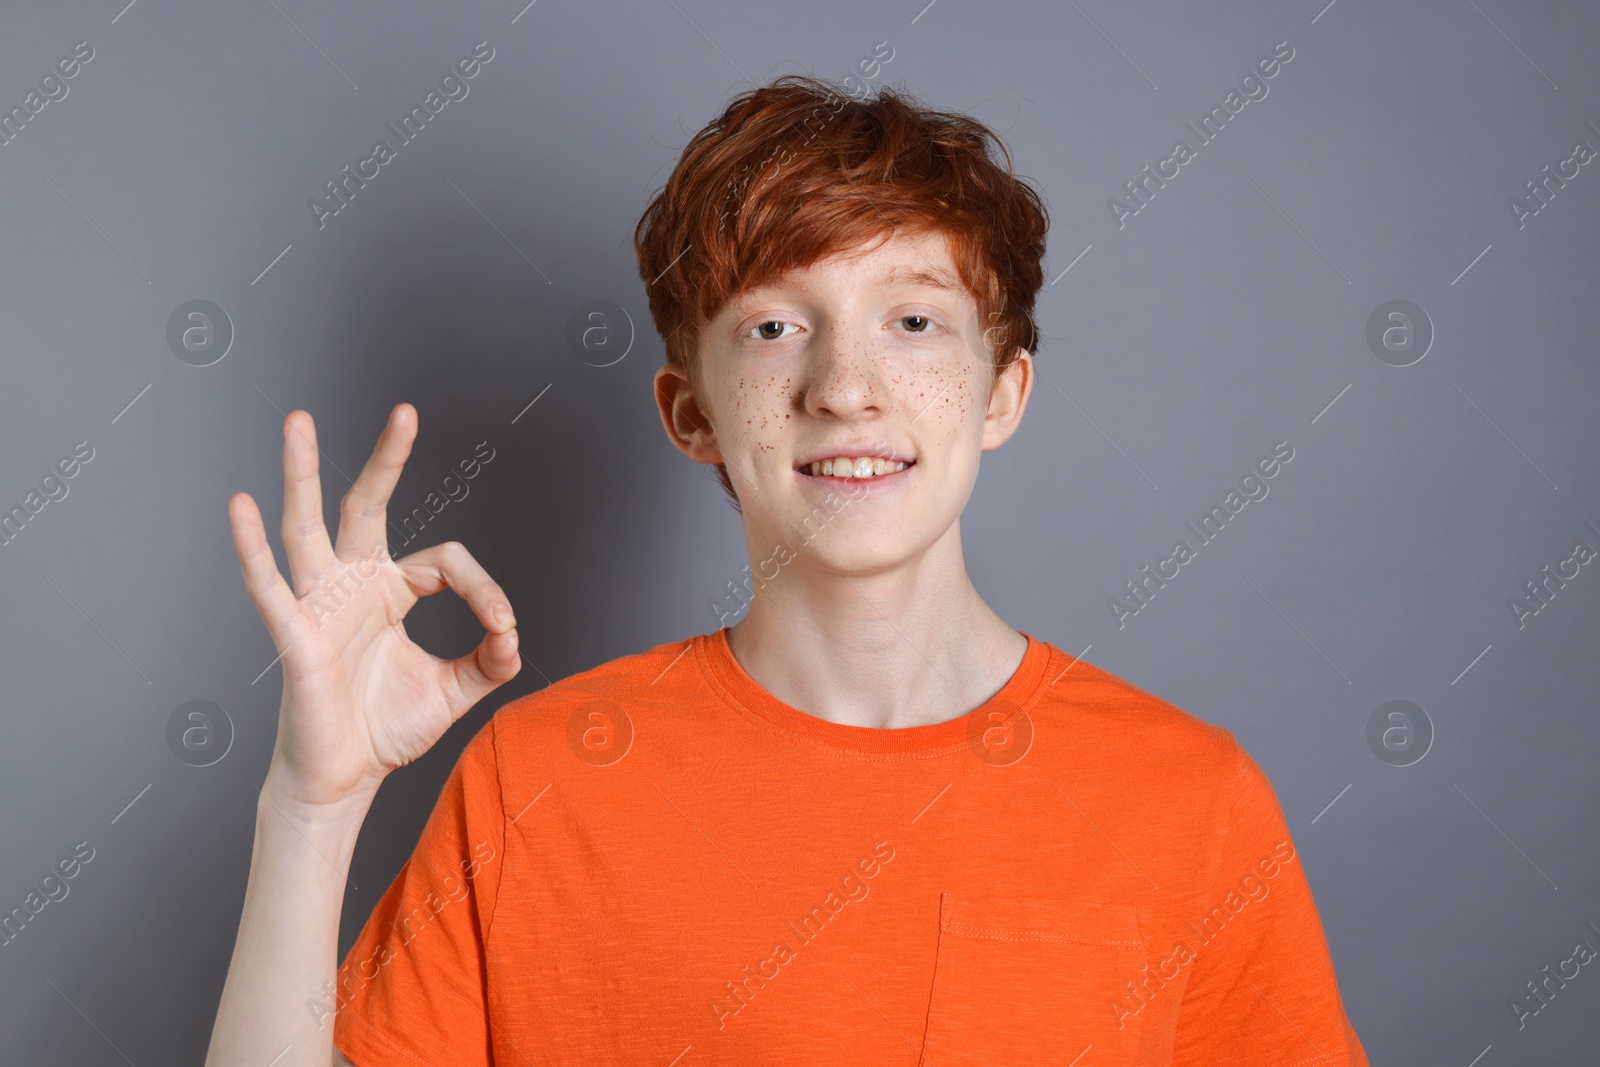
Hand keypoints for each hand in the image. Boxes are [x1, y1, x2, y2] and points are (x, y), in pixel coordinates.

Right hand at [228, 403, 519, 807]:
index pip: (445, 562)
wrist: (345, 779)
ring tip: (298, 422)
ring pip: (307, 526)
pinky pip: (269, 586)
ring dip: (301, 473)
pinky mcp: (293, 635)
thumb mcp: (455, 690)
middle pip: (367, 506)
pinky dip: (252, 548)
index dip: (482, 589)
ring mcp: (319, 605)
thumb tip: (514, 634)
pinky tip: (241, 507)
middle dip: (386, 460)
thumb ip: (489, 660)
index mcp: (391, 591)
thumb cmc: (386, 730)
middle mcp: (352, 585)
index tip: (503, 626)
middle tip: (405, 412)